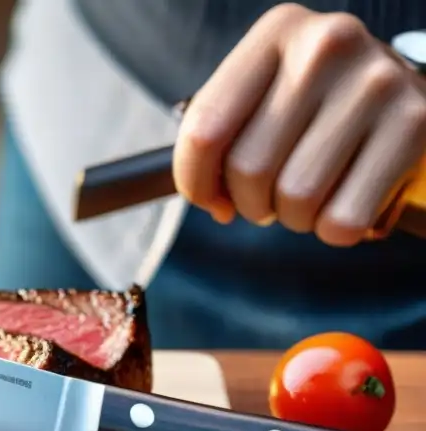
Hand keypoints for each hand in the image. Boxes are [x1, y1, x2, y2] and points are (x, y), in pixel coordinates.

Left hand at [172, 3, 425, 246]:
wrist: (395, 88)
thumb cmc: (311, 102)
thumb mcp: (261, 94)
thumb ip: (221, 138)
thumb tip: (214, 202)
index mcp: (276, 32)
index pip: (204, 131)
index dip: (195, 183)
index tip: (210, 197)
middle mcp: (327, 46)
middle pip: (249, 169)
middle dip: (250, 202)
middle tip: (269, 196)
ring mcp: (376, 82)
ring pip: (297, 197)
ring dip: (292, 217)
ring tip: (306, 196)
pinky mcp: (415, 124)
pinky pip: (344, 219)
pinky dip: (332, 229)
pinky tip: (340, 203)